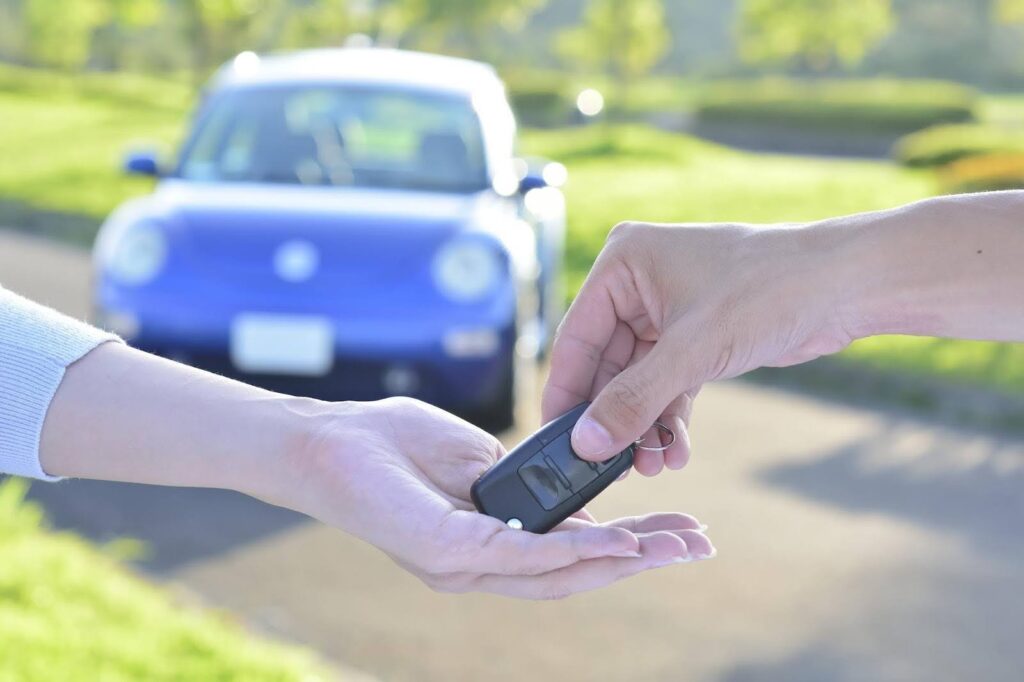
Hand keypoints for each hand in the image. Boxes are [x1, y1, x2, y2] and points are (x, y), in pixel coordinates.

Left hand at [287, 397, 714, 598]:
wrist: (329, 442)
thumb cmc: (394, 447)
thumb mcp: (474, 459)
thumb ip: (520, 481)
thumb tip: (562, 488)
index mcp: (493, 541)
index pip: (572, 552)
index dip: (629, 546)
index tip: (678, 528)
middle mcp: (482, 565)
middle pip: (576, 573)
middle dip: (644, 559)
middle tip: (701, 545)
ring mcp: (463, 564)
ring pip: (557, 572)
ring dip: (622, 560)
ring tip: (676, 546)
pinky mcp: (443, 550)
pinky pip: (517, 553)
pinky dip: (570, 551)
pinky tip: (615, 543)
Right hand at [543, 221, 853, 474]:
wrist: (846, 286)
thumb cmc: (771, 291)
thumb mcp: (693, 350)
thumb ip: (633, 400)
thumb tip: (586, 444)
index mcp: (623, 263)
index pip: (577, 338)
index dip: (567, 394)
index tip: (557, 442)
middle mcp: (638, 283)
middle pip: (606, 365)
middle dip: (616, 418)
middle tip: (612, 467)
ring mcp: (667, 311)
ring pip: (638, 380)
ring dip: (644, 425)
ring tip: (653, 466)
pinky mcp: (695, 336)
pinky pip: (667, 383)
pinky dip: (670, 416)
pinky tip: (676, 451)